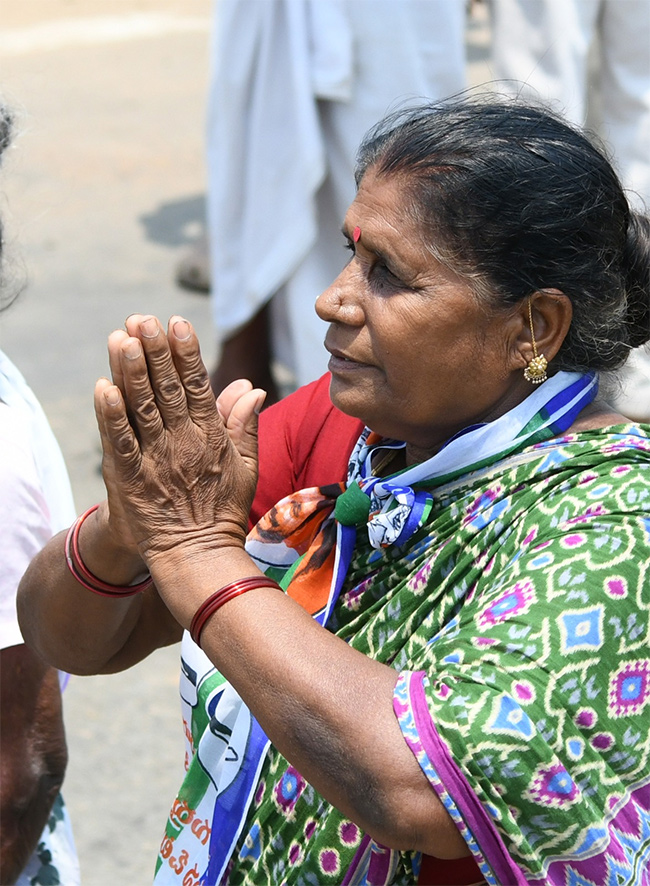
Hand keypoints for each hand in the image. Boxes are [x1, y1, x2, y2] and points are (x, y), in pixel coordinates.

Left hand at [94, 315, 265, 576]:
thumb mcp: (246, 466)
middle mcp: (183, 442)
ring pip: (142, 408)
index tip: (177, 322)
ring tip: (121, 337)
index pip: (198, 385)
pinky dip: (110, 417)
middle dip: (154, 351)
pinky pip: (118, 443)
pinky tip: (102, 387)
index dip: (186, 353)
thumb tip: (252, 388)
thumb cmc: (223, 511)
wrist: (199, 556)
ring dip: (131, 372)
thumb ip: (246, 425)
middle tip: (142, 319)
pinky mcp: (130, 479)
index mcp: (211, 436)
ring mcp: (155, 460)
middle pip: (166, 388)